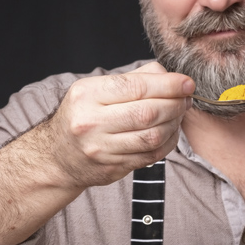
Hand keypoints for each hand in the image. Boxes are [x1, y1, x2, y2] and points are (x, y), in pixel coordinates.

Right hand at [46, 62, 194, 188]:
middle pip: (148, 112)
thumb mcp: (96, 89)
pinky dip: (168, 142)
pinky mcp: (112, 168)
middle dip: (175, 104)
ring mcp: (101, 149)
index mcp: (87, 95)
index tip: (187, 83)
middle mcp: (91, 122)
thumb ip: (134, 79)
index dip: (168, 85)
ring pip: (152, 136)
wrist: (57, 156)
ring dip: (175, 124)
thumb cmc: (83, 115)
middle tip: (186, 99)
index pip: (136, 87)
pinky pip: (151, 155)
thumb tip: (171, 76)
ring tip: (180, 114)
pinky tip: (171, 132)